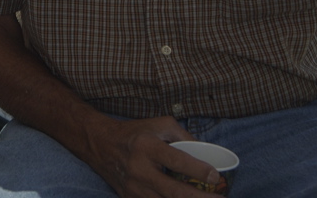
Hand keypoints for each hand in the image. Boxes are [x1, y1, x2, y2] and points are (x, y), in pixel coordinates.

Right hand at [82, 116, 221, 196]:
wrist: (100, 144)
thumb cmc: (134, 133)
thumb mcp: (158, 124)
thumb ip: (184, 136)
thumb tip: (206, 153)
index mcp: (146, 146)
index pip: (177, 161)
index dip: (199, 170)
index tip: (216, 177)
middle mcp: (139, 169)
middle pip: (174, 191)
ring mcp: (134, 188)